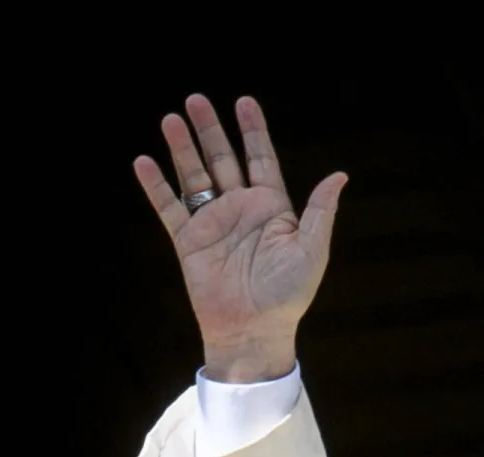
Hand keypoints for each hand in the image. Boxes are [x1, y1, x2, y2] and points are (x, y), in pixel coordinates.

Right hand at [133, 95, 346, 382]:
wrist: (255, 330)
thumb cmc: (288, 295)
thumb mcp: (311, 250)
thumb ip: (321, 211)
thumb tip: (339, 175)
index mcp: (272, 209)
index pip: (260, 159)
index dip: (252, 131)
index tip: (244, 102)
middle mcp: (240, 210)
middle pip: (223, 160)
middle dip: (210, 130)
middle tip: (195, 99)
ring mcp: (213, 224)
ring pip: (194, 177)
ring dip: (182, 148)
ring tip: (170, 119)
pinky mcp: (189, 241)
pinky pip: (169, 208)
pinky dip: (156, 186)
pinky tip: (144, 161)